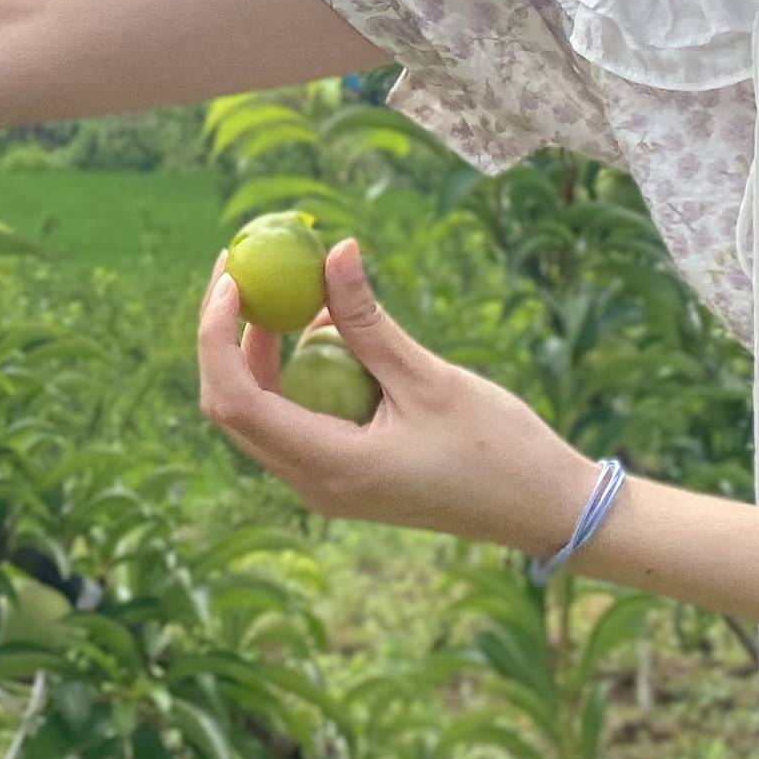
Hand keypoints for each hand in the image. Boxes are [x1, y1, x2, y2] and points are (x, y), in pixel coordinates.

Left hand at [194, 238, 598, 557]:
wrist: (542, 509)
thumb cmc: (496, 448)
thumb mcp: (428, 377)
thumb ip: (368, 320)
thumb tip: (332, 249)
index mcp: (328, 468)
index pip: (235, 401)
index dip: (216, 336)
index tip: (230, 278)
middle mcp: (313, 484)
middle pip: (232, 408)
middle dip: (225, 337)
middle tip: (240, 270)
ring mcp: (326, 484)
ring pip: (259, 414)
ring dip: (257, 352)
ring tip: (281, 288)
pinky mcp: (343, 475)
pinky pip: (293, 419)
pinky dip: (292, 372)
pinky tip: (318, 327)